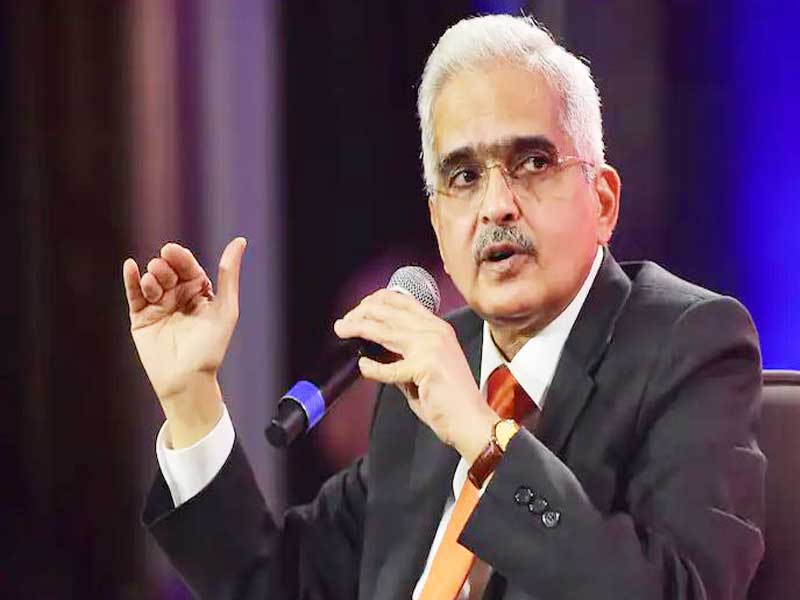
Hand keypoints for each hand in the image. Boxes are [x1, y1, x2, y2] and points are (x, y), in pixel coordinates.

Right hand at [122, 237, 245, 446]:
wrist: (187, 379)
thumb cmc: (211, 346)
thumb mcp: (225, 307)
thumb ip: (228, 274)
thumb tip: (240, 240)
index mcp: (200, 292)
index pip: (188, 267)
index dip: (180, 257)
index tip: (171, 251)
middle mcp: (179, 297)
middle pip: (168, 271)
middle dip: (164, 268)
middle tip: (162, 273)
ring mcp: (159, 306)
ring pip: (151, 281)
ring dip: (151, 277)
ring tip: (154, 284)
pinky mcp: (141, 318)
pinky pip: (134, 295)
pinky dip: (131, 280)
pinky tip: (131, 267)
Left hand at [333, 289, 496, 462]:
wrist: (470, 419)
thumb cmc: (449, 398)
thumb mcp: (425, 365)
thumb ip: (402, 354)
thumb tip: (374, 350)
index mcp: (437, 327)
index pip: (403, 301)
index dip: (377, 300)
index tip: (360, 308)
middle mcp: (435, 331)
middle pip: (390, 311)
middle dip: (361, 313)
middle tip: (344, 322)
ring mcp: (431, 347)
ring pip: (386, 330)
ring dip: (359, 328)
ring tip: (343, 330)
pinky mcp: (425, 367)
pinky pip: (389, 367)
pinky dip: (373, 368)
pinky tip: (364, 366)